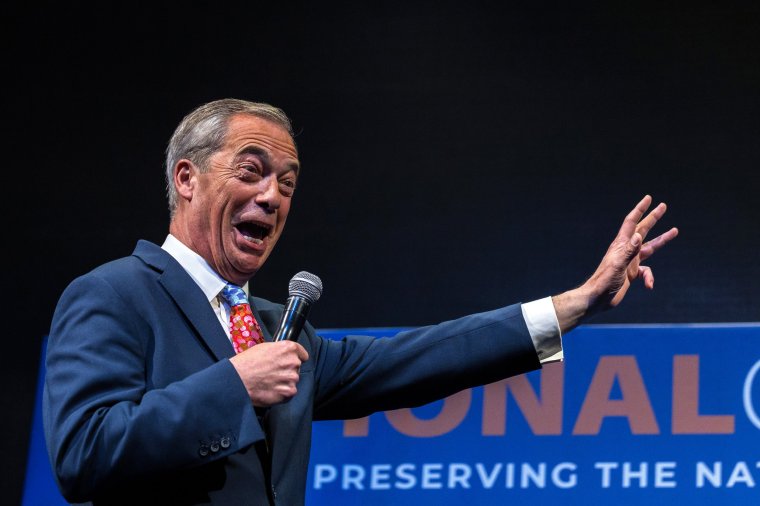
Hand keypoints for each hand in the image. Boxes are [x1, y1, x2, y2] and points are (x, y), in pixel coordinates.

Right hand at [229, 340, 308, 405]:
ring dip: (284, 382)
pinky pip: (289, 393)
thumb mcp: (264, 347)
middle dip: (286, 371)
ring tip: (269, 382)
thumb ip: (279, 351)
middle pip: (296, 368)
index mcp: (288, 348)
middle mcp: (293, 362)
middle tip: (272, 373)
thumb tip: (284, 355)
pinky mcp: (289, 392)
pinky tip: (270, 390)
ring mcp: (292, 378)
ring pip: (292, 381)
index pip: (302, 354)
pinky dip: (282, 393)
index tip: (289, 363)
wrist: (237, 380)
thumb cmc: (246, 363)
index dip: (296, 359)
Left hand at [553, 195, 677, 331]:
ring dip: (662, 240)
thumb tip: (639, 234)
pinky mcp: (632, 273)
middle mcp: (626, 250)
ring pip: (649, 247)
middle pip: (643, 230)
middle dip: (653, 217)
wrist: (598, 298)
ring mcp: (630, 261)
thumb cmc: (604, 281)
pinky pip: (647, 272)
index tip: (648, 198)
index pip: (632, 222)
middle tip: (663, 206)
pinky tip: (649, 286)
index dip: (640, 210)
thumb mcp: (618, 265)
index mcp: (621, 244)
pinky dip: (650, 278)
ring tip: (675, 230)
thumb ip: (629, 250)